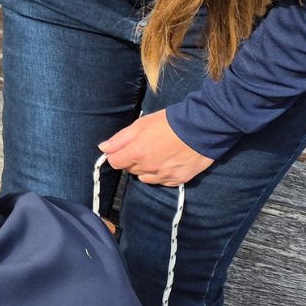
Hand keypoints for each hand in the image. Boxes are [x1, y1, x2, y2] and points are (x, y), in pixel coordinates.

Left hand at [99, 110, 213, 185]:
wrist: (201, 129)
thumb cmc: (169, 123)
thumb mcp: (141, 124)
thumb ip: (120, 139)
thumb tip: (103, 148)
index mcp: (136, 153)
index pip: (115, 162)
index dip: (117, 155)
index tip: (123, 150)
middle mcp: (149, 168)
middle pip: (130, 170)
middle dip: (133, 160)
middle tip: (145, 147)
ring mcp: (164, 176)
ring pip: (145, 178)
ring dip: (146, 169)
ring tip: (157, 155)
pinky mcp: (178, 180)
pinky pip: (162, 182)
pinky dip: (161, 174)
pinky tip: (168, 162)